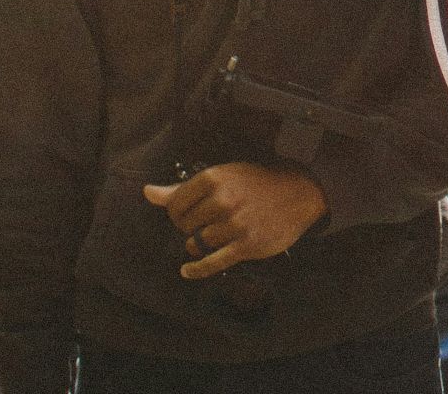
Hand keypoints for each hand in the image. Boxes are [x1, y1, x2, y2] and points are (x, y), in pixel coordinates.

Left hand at [142, 162, 325, 279]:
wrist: (299, 192)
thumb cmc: (257, 183)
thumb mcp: (222, 176)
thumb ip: (182, 188)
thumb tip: (148, 193)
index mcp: (213, 179)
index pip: (175, 205)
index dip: (177, 213)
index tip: (189, 214)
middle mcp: (222, 200)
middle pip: (184, 226)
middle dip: (189, 228)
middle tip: (204, 224)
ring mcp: (234, 224)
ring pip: (197, 243)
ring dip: (198, 245)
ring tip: (211, 238)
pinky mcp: (246, 245)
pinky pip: (212, 263)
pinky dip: (196, 270)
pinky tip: (187, 271)